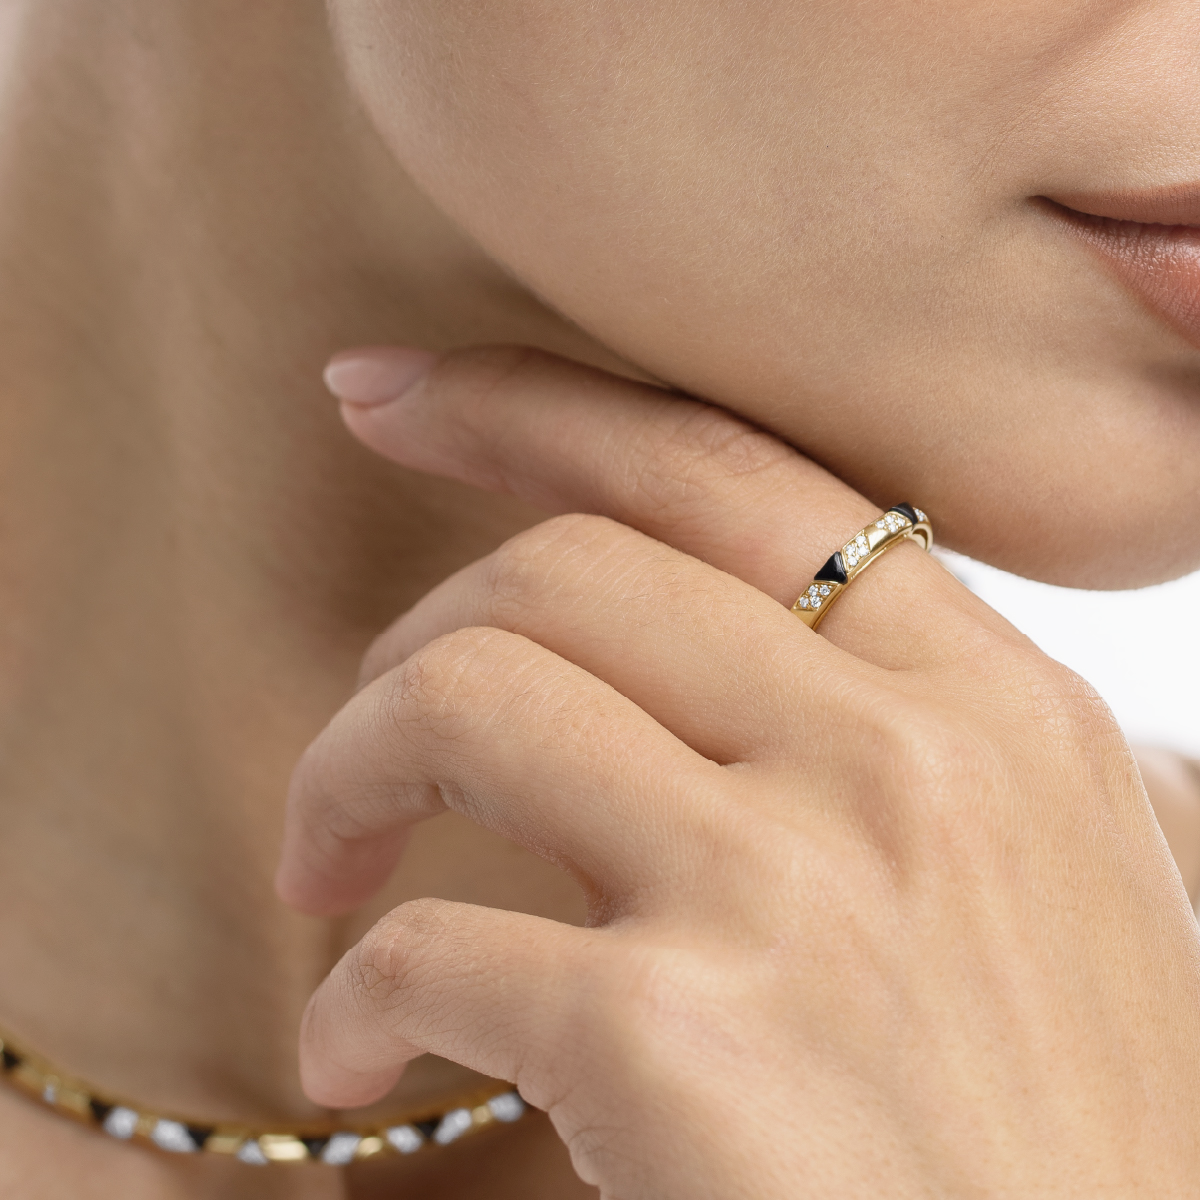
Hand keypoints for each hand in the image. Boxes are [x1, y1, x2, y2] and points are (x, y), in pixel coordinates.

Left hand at [277, 346, 1199, 1198]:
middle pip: (563, 568)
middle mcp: (899, 760)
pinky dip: (354, 994)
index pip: (720, 469)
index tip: (392, 398)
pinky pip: (431, 947)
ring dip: (347, 771)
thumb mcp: (1064, 876)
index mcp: (993, 700)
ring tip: (325, 867)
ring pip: (467, 697)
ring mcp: (792, 889)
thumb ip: (949, 741)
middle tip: (364, 738)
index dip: (532, 409)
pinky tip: (357, 1054)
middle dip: (411, 636)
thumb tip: (824, 659)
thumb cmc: (1077, 1136)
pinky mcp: (681, 1041)